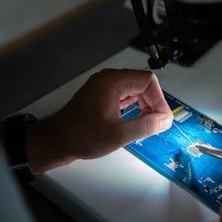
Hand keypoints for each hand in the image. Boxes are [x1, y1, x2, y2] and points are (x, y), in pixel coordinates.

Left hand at [27, 68, 172, 172]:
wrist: (58, 140)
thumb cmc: (79, 135)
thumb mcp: (118, 134)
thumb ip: (146, 126)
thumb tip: (164, 120)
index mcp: (112, 82)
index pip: (148, 82)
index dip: (159, 100)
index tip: (162, 118)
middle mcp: (108, 80)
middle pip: (142, 84)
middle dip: (152, 104)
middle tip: (156, 123)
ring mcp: (104, 88)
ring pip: (134, 91)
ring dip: (144, 107)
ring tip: (145, 124)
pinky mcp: (101, 96)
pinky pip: (125, 97)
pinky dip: (133, 108)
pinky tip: (134, 121)